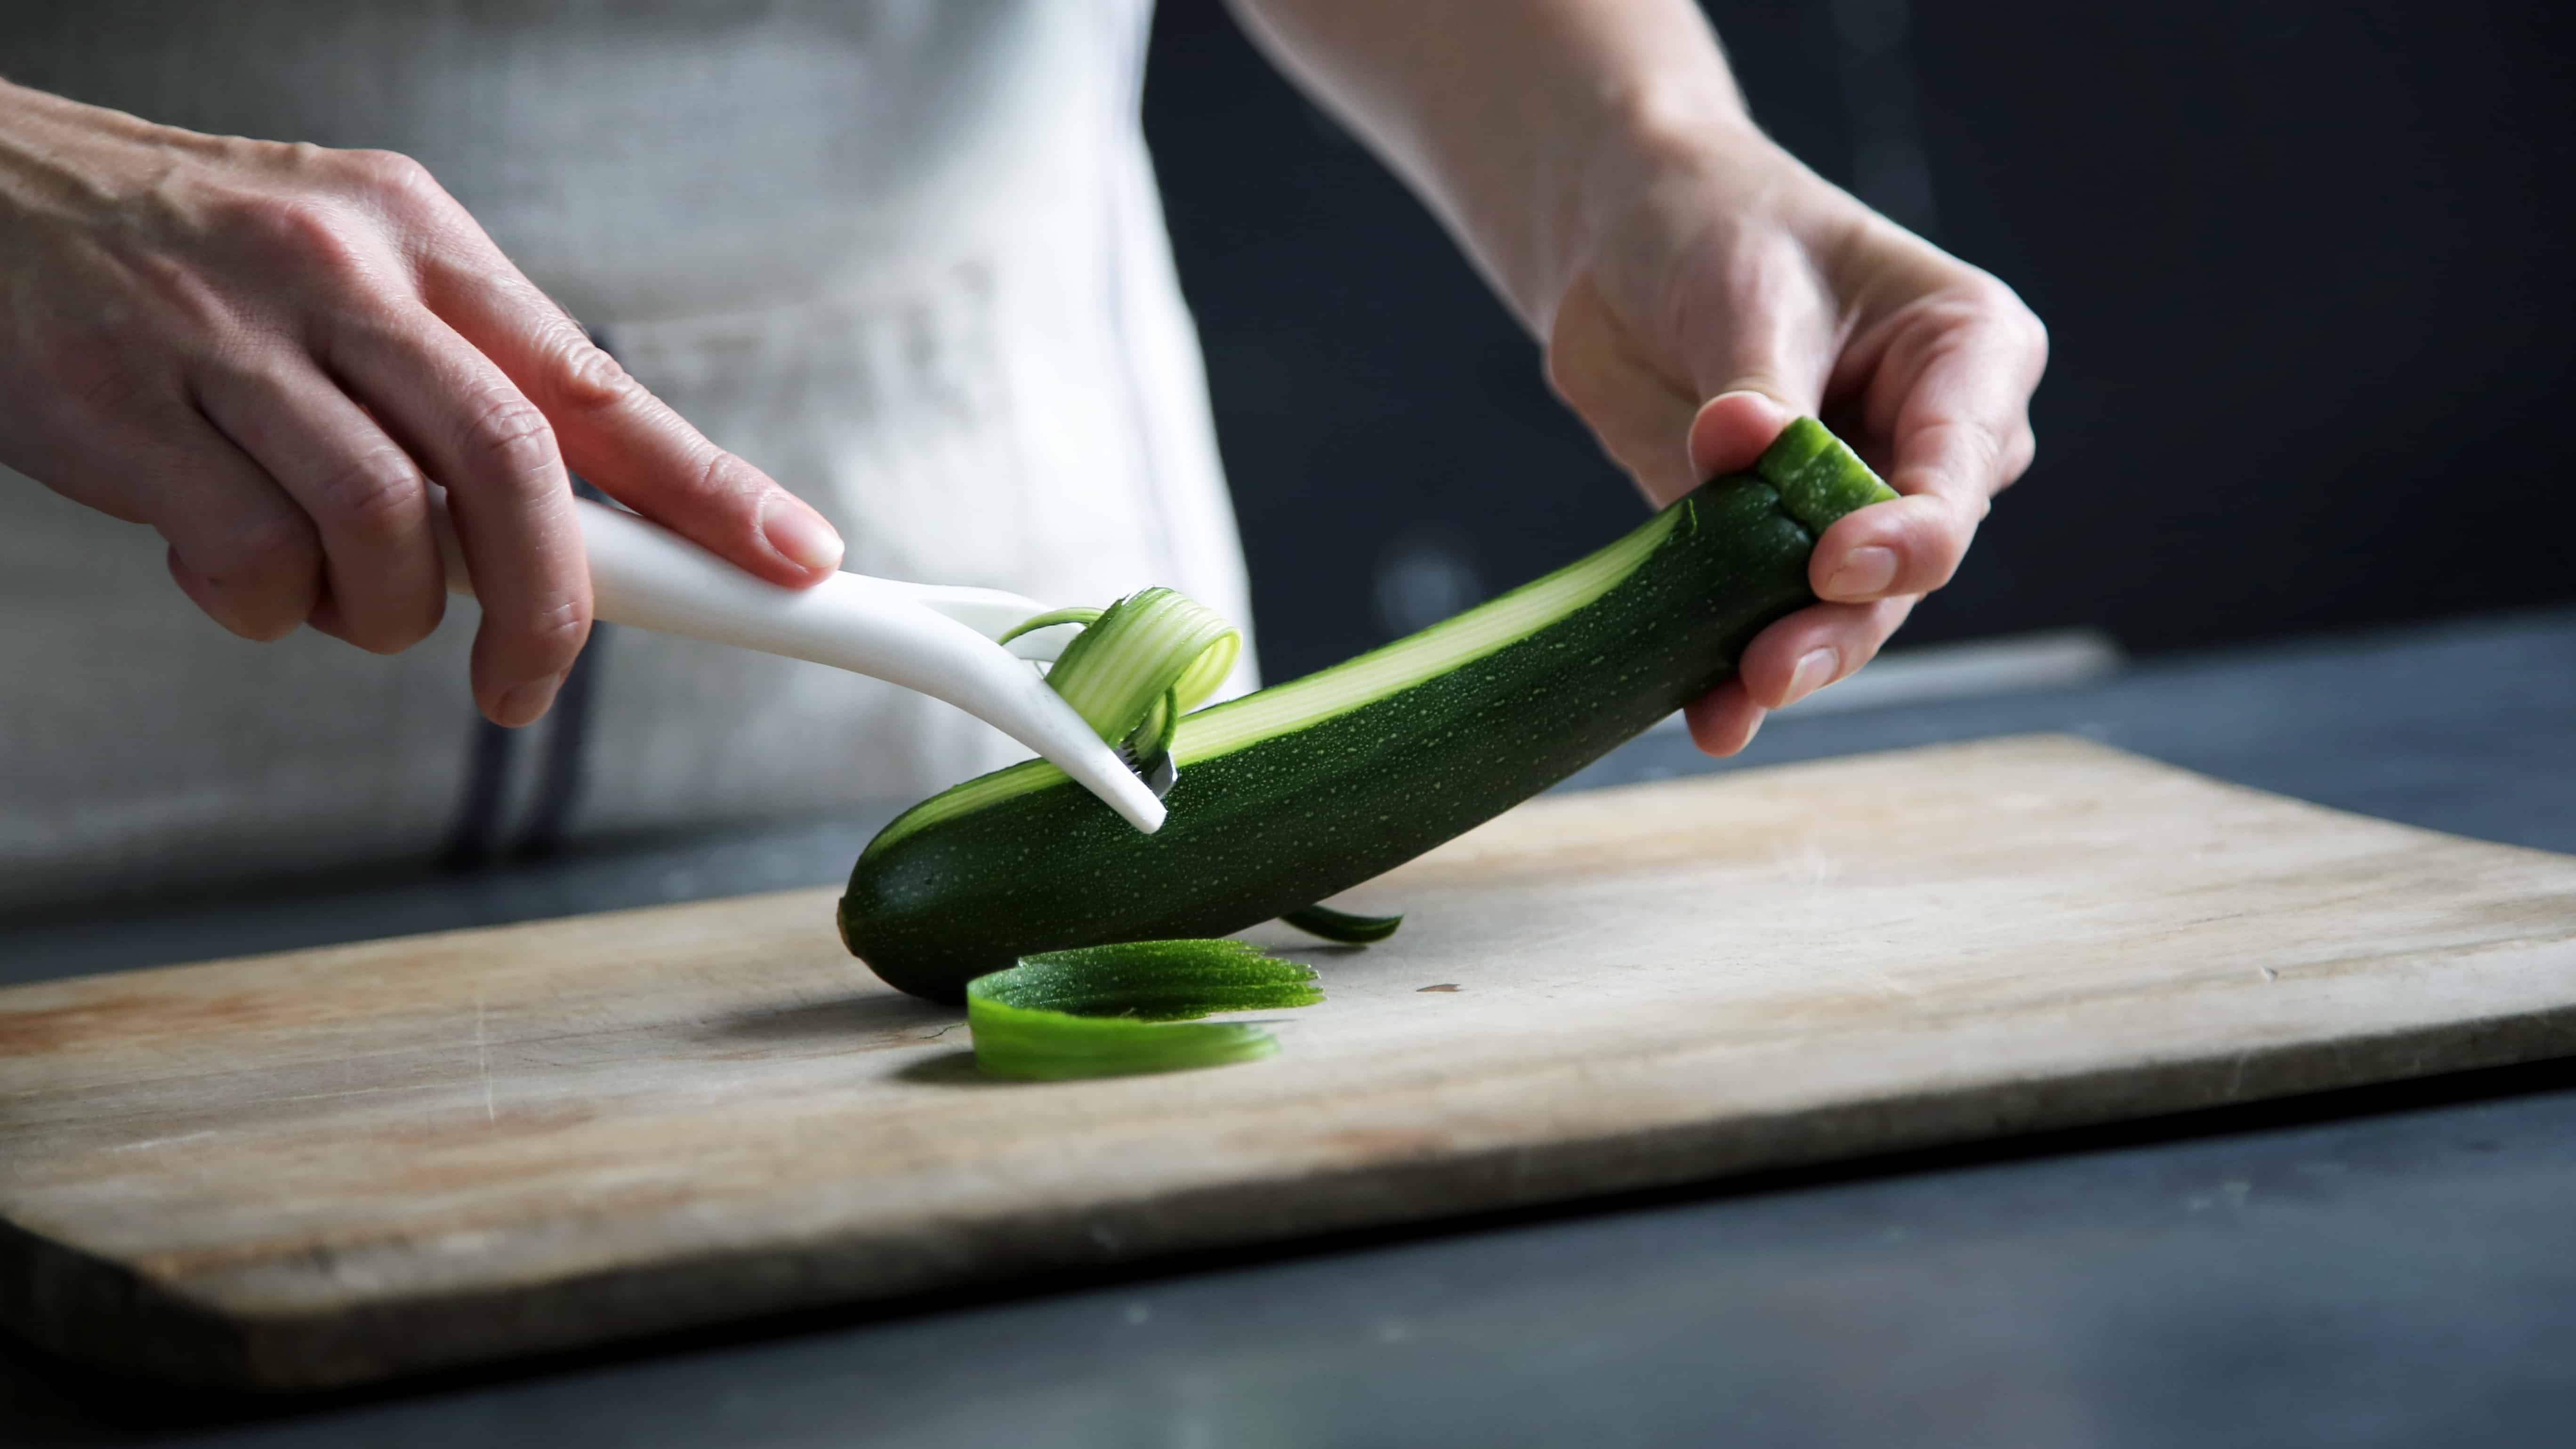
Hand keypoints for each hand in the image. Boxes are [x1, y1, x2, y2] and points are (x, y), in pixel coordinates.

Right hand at [0, 82, 844, 725]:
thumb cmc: (191, 263)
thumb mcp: (353, 277)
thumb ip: (463, 386)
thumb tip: (586, 525)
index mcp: (420, 245)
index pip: (599, 386)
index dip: (710, 489)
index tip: (794, 561)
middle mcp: (341, 278)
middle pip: (512, 466)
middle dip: (550, 603)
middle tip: (528, 682)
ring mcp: (230, 342)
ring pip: (385, 529)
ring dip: (380, 611)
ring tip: (331, 590)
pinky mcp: (126, 412)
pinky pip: (249, 563)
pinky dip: (259, 605)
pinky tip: (226, 562)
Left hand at [1546, 125, 2045, 754]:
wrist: (1626, 243)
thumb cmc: (1717, 231)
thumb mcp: (1744, 288)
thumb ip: (1755, 383)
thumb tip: (1739, 443)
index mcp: (1971, 355)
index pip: (1958, 467)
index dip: (1907, 532)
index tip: (1835, 563)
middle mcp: (1936, 446)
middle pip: (1910, 560)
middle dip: (1843, 621)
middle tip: (1773, 667)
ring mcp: (1861, 506)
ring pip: (1847, 608)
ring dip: (1790, 659)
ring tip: (1731, 704)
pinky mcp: (1777, 546)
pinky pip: (1765, 615)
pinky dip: (1733, 666)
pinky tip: (1707, 714)